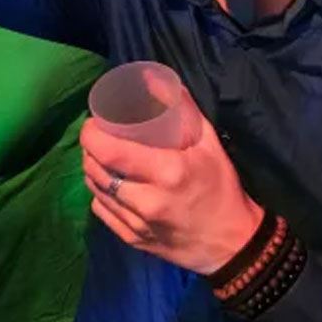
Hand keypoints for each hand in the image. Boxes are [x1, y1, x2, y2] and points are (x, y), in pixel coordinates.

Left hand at [80, 89, 263, 274]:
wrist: (232, 243)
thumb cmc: (222, 187)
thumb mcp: (209, 143)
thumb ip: (183, 108)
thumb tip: (154, 79)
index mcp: (167, 172)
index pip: (111, 151)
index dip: (92, 134)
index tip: (93, 122)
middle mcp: (147, 200)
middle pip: (97, 170)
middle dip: (89, 149)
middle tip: (96, 136)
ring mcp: (137, 224)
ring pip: (96, 191)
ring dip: (92, 170)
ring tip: (100, 157)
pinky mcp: (133, 240)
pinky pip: (102, 212)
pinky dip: (100, 194)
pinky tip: (109, 184)